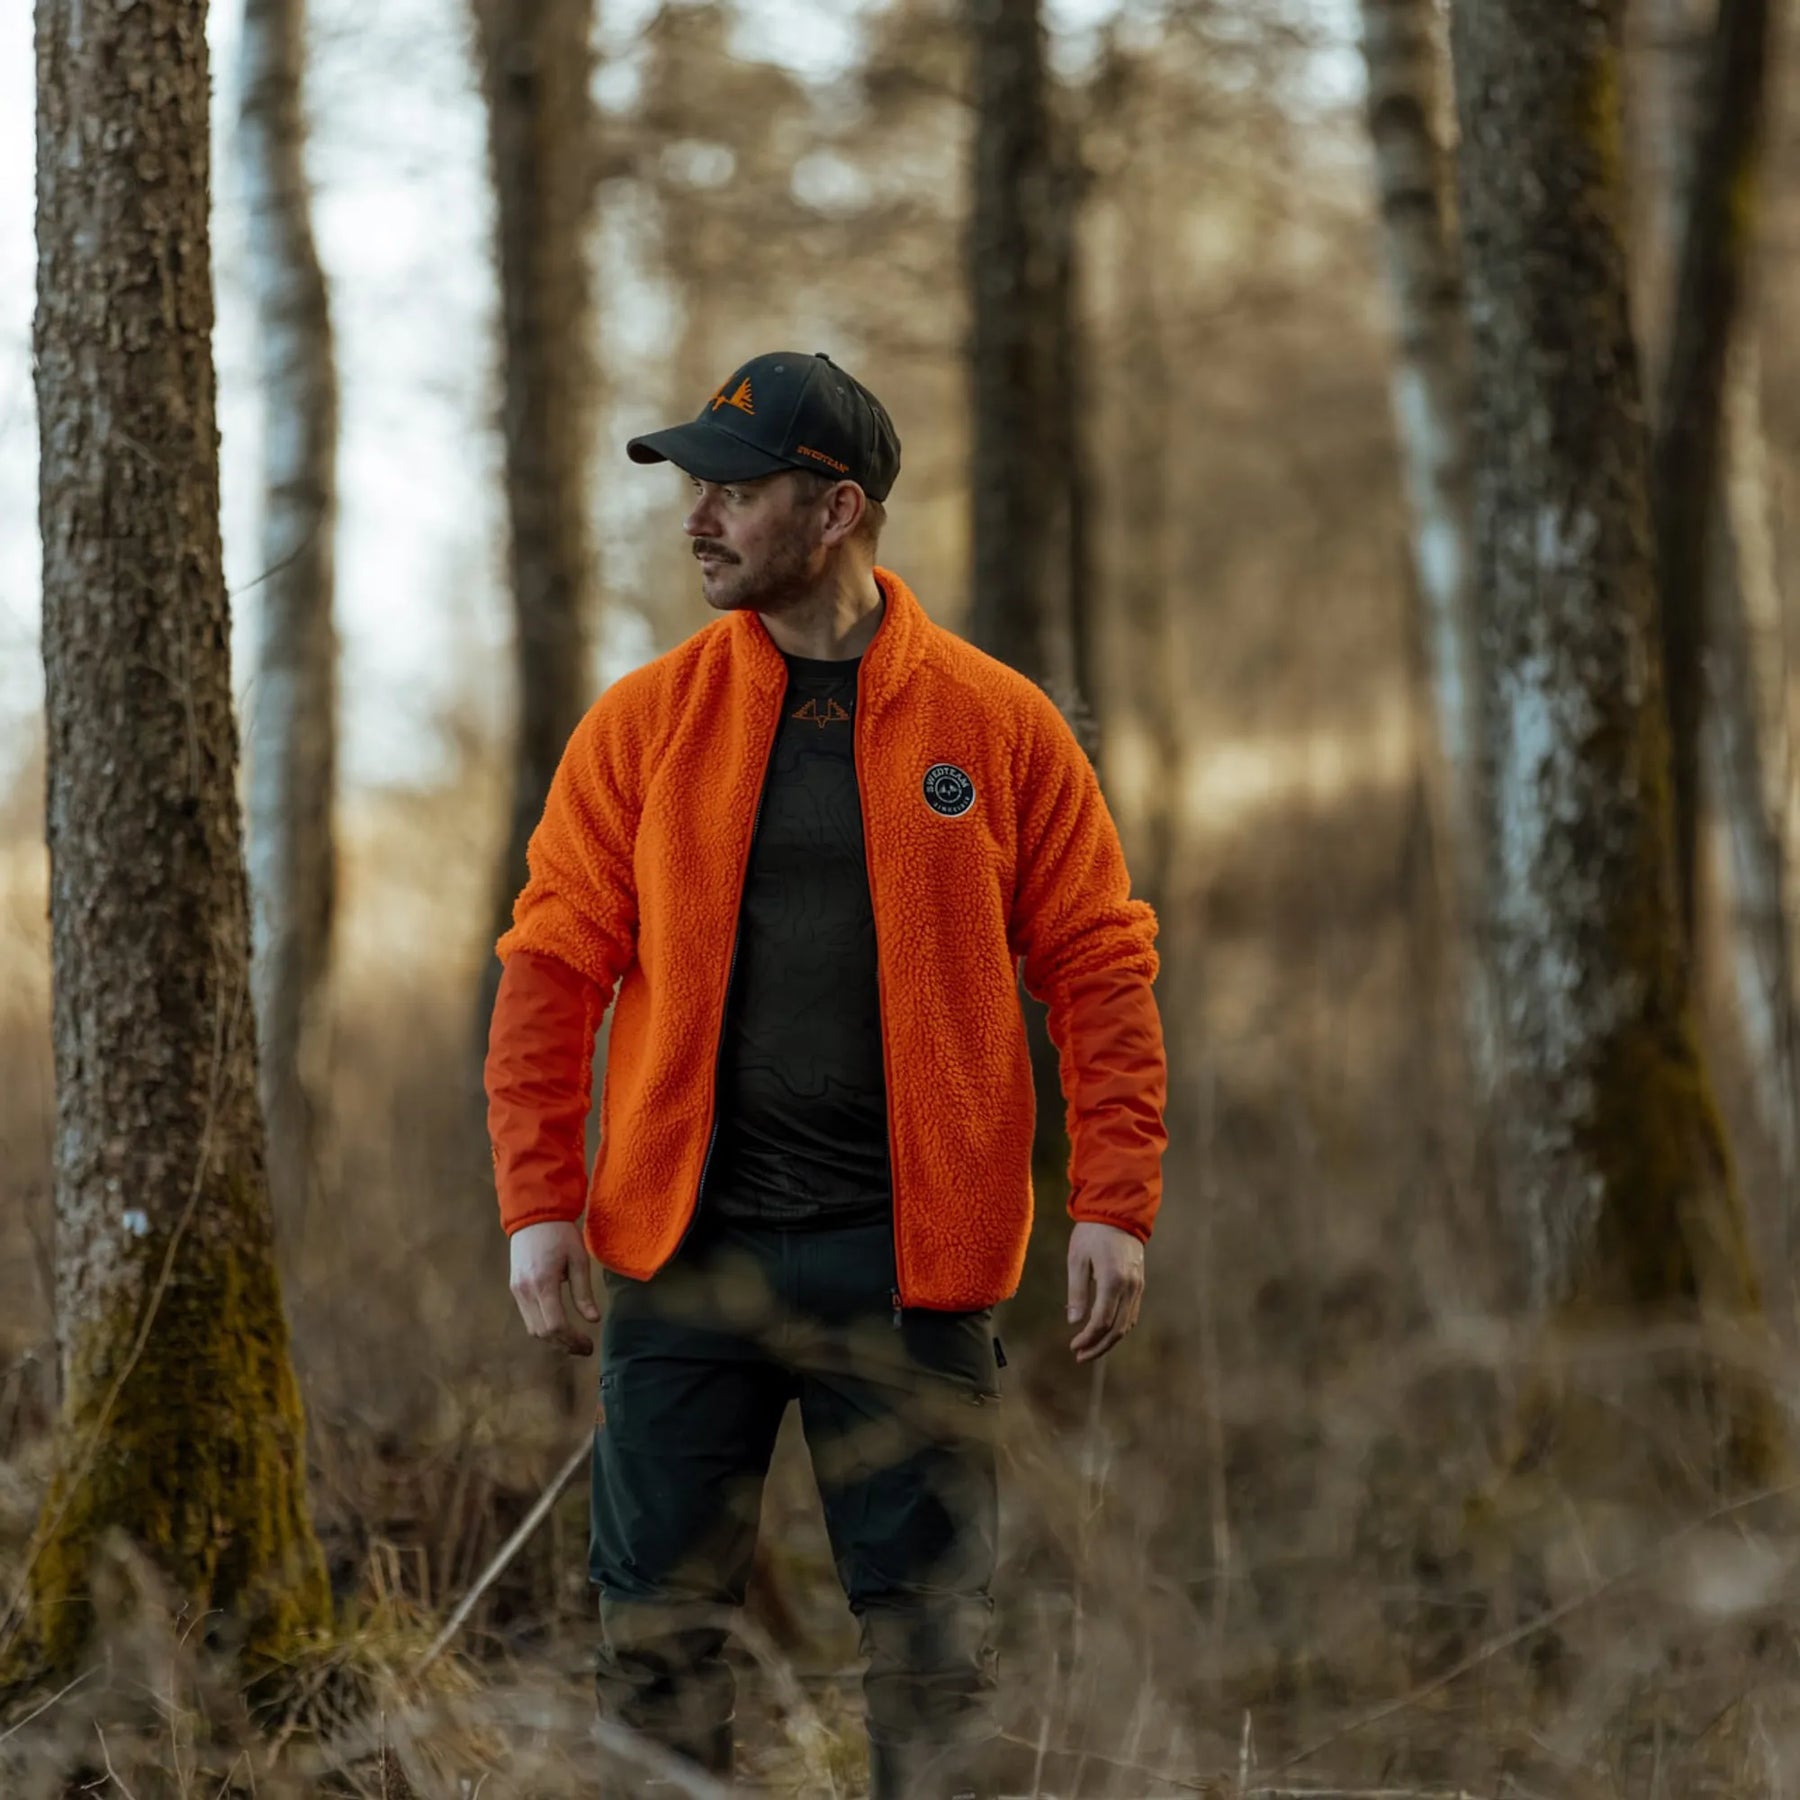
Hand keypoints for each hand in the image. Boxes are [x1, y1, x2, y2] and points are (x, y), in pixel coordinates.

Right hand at [509, 1220, 600, 1355]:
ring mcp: (517, 1290)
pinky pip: (528, 1317)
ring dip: (553, 1339)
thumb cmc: (560, 1234)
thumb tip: (593, 1320)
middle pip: (542, 1333)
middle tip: (584, 1348)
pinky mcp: (515, 1288)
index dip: (573, 1340)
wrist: (534, 1214)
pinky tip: (560, 1326)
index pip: (555, 1325)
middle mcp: (525, 1291)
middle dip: (564, 1344)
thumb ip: (584, 1292)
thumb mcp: (578, 1260)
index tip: (588, 1345)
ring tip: (574, 1340)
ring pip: (532, 1328)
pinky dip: (543, 1327)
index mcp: (543, 1284)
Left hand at [1067, 1221, 1143, 1362]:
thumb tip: (1074, 1320)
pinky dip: (1120, 1328)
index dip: (1087, 1339)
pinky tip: (1106, 1332)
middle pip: (1117, 1329)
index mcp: (1112, 1280)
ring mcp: (1138, 1286)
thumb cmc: (1092, 1232)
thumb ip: (1077, 1291)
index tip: (1073, 1347)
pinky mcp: (1140, 1283)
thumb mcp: (1077, 1259)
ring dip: (1109, 1340)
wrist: (1119, 1210)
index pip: (1101, 1321)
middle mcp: (1130, 1287)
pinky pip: (1132, 1313)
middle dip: (1098, 1346)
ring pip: (1127, 1324)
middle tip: (1080, 1356)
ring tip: (1091, 1349)